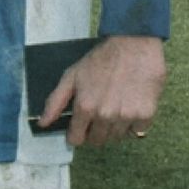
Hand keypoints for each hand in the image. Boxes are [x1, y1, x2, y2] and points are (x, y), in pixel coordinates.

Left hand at [39, 36, 165, 145]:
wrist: (133, 47)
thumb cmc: (99, 60)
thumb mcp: (71, 75)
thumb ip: (55, 101)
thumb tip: (42, 123)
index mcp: (85, 107)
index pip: (77, 139)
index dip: (75, 136)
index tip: (77, 130)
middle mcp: (105, 116)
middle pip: (98, 141)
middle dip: (93, 132)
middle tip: (96, 115)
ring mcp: (127, 117)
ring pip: (117, 138)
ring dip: (112, 128)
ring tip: (113, 108)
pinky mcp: (146, 116)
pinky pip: (137, 131)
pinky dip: (132, 124)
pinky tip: (129, 107)